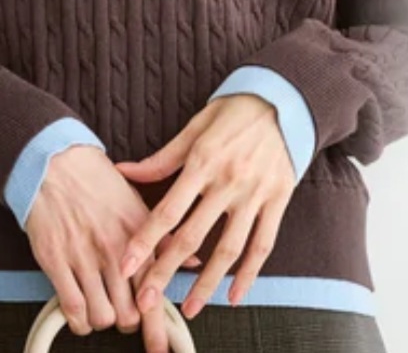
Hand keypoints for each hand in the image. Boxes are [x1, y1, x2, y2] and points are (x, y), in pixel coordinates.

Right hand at [24, 144, 201, 351]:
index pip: (156, 289)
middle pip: (130, 313)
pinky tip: (81, 312)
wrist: (55, 162)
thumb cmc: (96, 180)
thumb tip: (195, 261)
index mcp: (138, 233)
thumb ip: (165, 236)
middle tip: (126, 315)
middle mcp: (113, 248)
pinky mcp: (55, 260)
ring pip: (103, 316)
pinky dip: (79, 320)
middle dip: (131, 322)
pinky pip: (73, 308)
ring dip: (104, 321)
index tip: (164, 349)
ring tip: (103, 308)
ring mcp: (83, 256)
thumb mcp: (136, 202)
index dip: (160, 328)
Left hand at [115, 94, 295, 320]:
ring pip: (228, 248)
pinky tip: (234, 296)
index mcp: (202, 161)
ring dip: (207, 283)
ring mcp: (255, 193)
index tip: (126, 267)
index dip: (145, 241)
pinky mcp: (278, 200)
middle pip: (192, 236)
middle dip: (166, 271)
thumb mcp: (195, 127)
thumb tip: (123, 170)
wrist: (284, 99)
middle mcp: (228, 181)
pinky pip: (263, 244)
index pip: (168, 210)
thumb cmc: (233, 112)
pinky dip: (249, 274)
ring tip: (189, 308)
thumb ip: (162, 158)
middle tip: (147, 301)